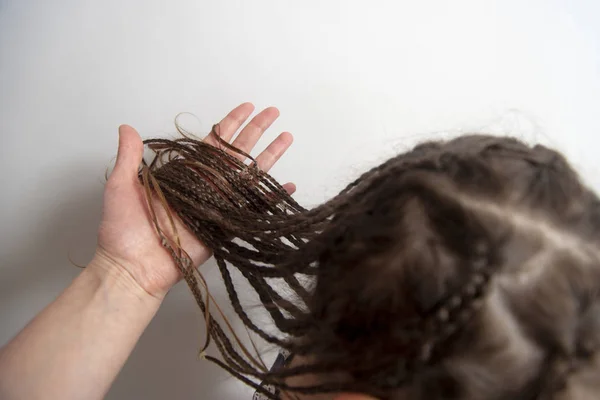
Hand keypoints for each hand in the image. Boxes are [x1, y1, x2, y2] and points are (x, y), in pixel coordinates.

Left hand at [94, 103, 295, 299]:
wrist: (132, 267)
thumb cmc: (124, 228)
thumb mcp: (121, 185)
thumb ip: (129, 157)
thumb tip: (126, 127)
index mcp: (186, 173)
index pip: (214, 143)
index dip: (231, 124)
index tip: (247, 107)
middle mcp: (206, 186)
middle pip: (237, 153)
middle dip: (256, 131)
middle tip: (274, 112)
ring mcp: (218, 206)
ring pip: (249, 176)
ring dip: (269, 157)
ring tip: (287, 138)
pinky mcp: (226, 228)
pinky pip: (253, 210)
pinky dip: (271, 199)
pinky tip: (288, 186)